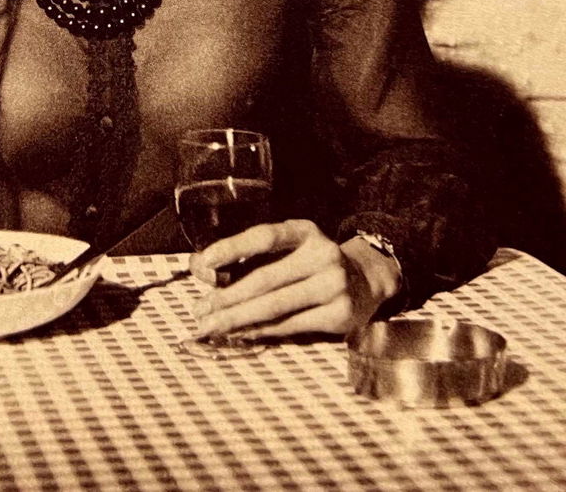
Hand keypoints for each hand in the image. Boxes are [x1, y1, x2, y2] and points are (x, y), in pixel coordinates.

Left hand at [188, 219, 400, 340]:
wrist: (366, 281)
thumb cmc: (312, 264)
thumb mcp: (289, 249)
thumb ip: (249, 257)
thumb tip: (201, 268)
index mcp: (305, 232)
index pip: (265, 237)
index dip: (233, 247)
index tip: (205, 262)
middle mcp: (323, 255)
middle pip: (265, 279)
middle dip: (227, 297)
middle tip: (199, 309)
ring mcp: (334, 285)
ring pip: (275, 307)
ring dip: (238, 319)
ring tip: (211, 326)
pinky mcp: (339, 314)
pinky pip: (289, 326)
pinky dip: (260, 331)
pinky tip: (240, 333)